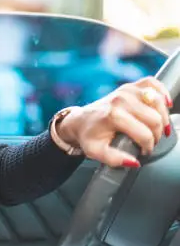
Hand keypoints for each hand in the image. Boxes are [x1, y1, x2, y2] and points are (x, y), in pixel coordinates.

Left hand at [57, 76, 171, 167]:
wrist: (80, 120)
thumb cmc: (88, 135)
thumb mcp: (96, 151)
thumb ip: (114, 159)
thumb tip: (134, 162)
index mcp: (113, 116)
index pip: (145, 135)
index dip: (148, 147)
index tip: (143, 151)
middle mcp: (121, 100)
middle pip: (155, 120)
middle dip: (157, 134)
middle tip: (149, 141)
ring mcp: (126, 91)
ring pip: (158, 103)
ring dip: (163, 117)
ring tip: (156, 128)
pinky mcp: (130, 86)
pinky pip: (153, 84)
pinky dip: (162, 93)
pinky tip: (164, 105)